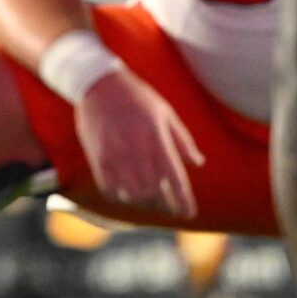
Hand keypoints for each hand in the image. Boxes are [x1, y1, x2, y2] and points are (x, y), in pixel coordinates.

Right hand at [73, 69, 204, 219]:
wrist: (98, 83)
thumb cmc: (136, 97)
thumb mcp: (165, 113)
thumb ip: (182, 140)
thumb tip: (197, 163)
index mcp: (158, 140)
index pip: (176, 180)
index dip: (184, 201)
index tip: (188, 215)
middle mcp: (138, 151)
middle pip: (155, 194)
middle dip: (164, 206)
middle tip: (168, 209)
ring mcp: (117, 156)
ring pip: (133, 196)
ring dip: (143, 204)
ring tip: (148, 202)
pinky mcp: (98, 158)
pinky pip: (109, 190)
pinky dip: (119, 197)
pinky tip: (125, 194)